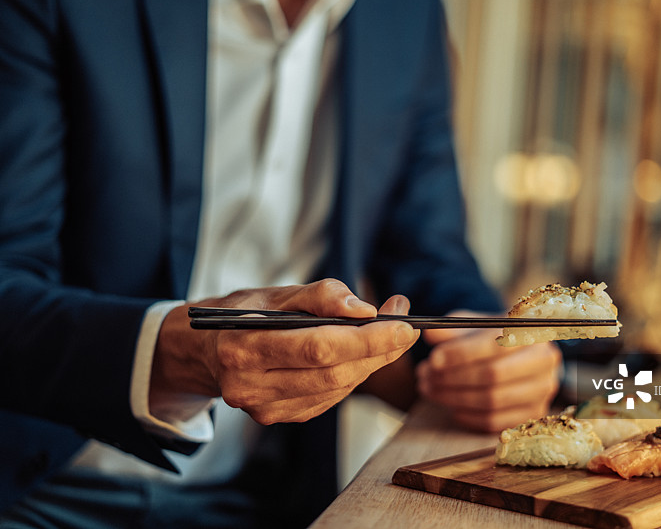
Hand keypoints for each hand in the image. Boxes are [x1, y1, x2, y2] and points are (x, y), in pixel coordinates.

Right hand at [151, 279, 418, 424]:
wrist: (204, 349)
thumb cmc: (245, 313)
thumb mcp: (276, 292)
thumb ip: (321, 295)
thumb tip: (364, 310)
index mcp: (243, 346)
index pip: (318, 348)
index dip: (367, 339)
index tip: (404, 324)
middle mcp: (249, 385)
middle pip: (332, 373)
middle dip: (378, 350)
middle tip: (405, 326)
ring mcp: (263, 408)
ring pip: (336, 389)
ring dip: (370, 363)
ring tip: (388, 335)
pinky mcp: (277, 417)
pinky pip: (329, 398)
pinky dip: (352, 376)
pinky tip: (359, 356)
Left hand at [416, 310, 560, 431]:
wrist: (517, 353)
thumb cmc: (492, 336)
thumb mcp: (473, 325)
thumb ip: (452, 329)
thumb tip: (429, 335)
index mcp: (532, 330)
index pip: (495, 345)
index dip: (461, 354)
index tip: (433, 359)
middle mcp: (544, 361)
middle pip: (494, 375)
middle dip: (453, 378)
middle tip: (426, 377)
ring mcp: (542, 390)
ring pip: (492, 400)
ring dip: (454, 398)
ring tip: (430, 389)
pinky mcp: (533, 414)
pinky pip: (495, 421)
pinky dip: (467, 416)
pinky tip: (450, 406)